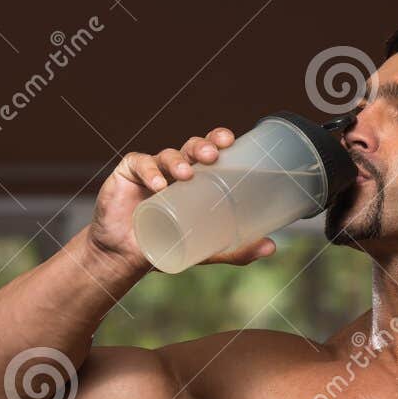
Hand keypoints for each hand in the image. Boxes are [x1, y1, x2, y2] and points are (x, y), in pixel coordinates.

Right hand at [89, 128, 277, 271]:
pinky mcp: (127, 174)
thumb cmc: (167, 245)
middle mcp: (174, 170)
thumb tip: (271, 246)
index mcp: (195, 179)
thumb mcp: (205, 249)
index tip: (230, 140)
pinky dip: (150, 172)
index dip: (218, 140)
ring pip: (167, 155)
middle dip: (202, 146)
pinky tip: (158, 185)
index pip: (209, 152)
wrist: (126, 258)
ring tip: (186, 175)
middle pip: (191, 148)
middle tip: (212, 155)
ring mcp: (151, 170)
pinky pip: (140, 165)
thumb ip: (235, 249)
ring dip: (178, 161)